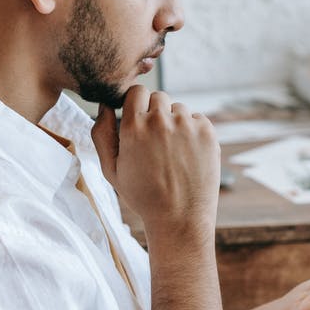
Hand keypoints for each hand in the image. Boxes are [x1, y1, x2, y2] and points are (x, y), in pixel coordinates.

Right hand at [90, 86, 220, 236]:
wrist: (180, 219)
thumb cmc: (143, 195)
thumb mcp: (111, 169)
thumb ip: (102, 134)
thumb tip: (105, 105)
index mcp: (134, 127)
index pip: (136, 91)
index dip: (136, 103)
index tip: (138, 118)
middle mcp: (161, 120)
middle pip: (158, 97)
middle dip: (155, 113)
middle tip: (155, 141)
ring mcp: (186, 125)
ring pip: (178, 109)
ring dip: (174, 122)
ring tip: (172, 152)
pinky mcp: (207, 132)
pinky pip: (197, 119)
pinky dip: (193, 131)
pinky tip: (187, 154)